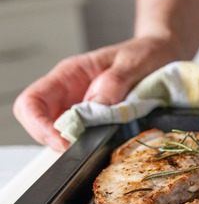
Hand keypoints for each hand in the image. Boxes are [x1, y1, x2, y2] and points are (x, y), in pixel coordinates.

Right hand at [13, 36, 179, 150]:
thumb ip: (114, 82)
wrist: (161, 54)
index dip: (39, 124)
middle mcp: (68, 91)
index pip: (32, 100)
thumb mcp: (133, 63)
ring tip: (93, 147)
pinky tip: (101, 144)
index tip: (63, 141)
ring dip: (69, 143)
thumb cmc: (146, 53)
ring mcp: (79, 105)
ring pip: (56, 132)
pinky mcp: (94, 118)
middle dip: (52, 139)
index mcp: (70, 74)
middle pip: (37, 120)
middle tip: (78, 151)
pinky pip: (80, 135)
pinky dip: (86, 144)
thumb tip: (94, 105)